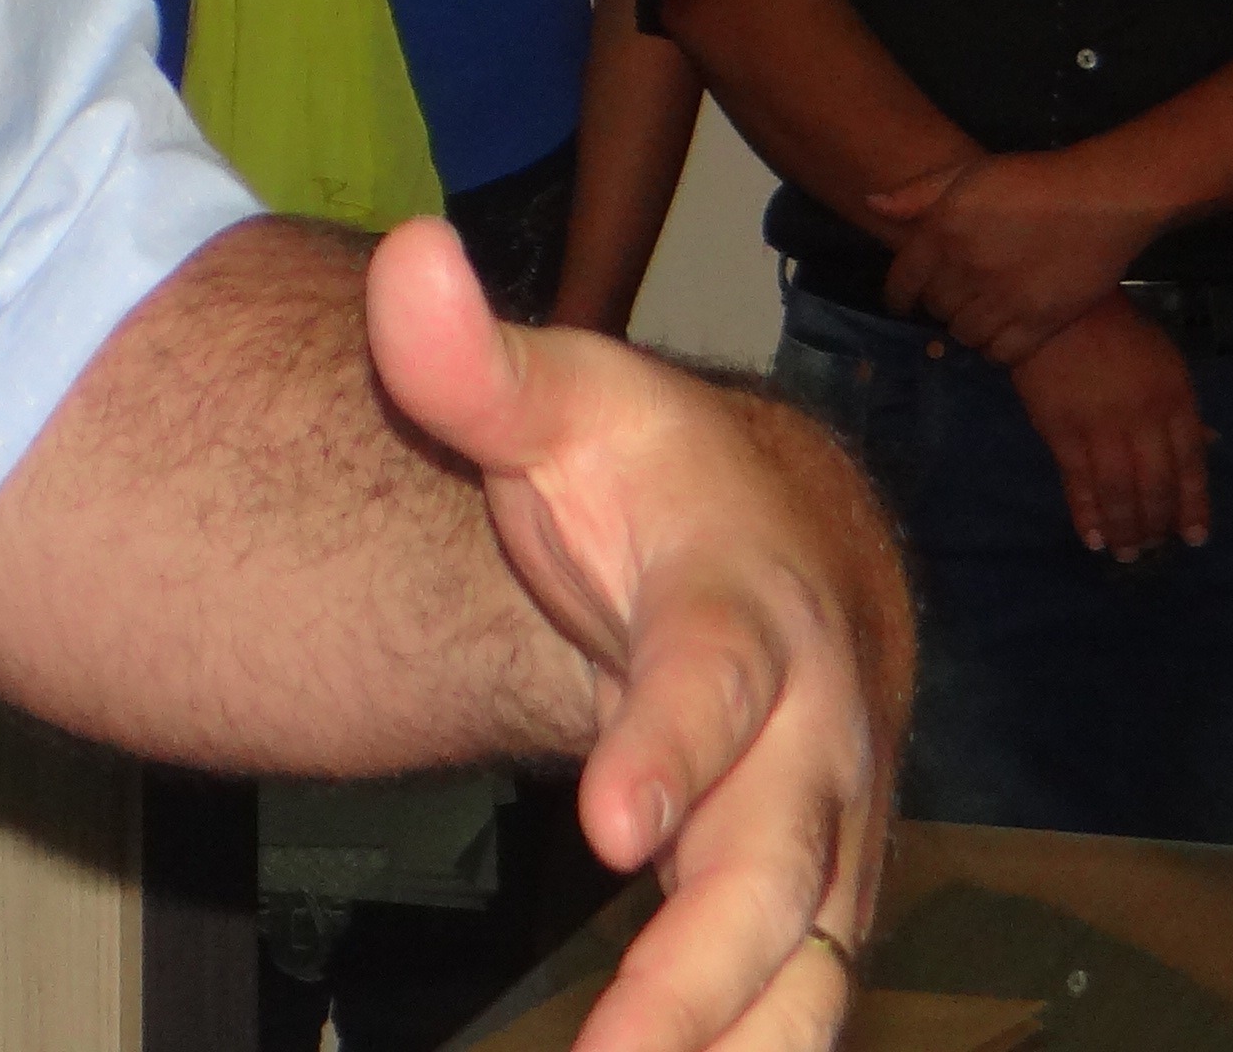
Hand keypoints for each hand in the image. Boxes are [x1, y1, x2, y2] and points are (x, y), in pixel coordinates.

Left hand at [367, 223, 903, 1051]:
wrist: (783, 536)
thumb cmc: (648, 474)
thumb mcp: (560, 399)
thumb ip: (468, 360)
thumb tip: (404, 260)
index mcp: (745, 603)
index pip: (716, 681)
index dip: (671, 749)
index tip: (612, 820)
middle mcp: (813, 728)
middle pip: (778, 857)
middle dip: (706, 959)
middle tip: (620, 1048)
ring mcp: (827, 824)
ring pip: (808, 956)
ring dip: (737, 1037)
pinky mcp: (817, 894)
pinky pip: (798, 995)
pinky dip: (749, 1045)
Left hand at [864, 150, 1164, 361]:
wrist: (1100, 200)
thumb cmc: (1030, 180)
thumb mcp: (967, 173)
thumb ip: (917, 194)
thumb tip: (872, 205)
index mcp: (943, 233)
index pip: (903, 280)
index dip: (897, 297)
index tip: (900, 305)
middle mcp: (966, 271)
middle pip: (936, 308)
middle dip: (939, 304)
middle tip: (952, 299)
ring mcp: (1004, 300)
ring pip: (964, 334)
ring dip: (965, 327)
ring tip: (976, 316)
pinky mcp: (1041, 322)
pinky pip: (1001, 354)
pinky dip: (995, 350)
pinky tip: (1002, 335)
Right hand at [1000, 292, 1208, 560]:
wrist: (1056, 310)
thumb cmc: (1118, 332)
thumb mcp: (1166, 362)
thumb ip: (1183, 407)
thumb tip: (1209, 444)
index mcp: (1175, 400)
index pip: (1191, 465)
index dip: (1193, 506)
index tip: (1194, 539)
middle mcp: (1144, 420)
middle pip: (1157, 485)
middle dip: (1157, 523)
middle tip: (1152, 549)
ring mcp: (1102, 427)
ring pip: (1121, 491)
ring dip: (1125, 528)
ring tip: (1126, 554)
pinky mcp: (1062, 431)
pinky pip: (1078, 481)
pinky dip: (1087, 513)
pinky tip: (1092, 538)